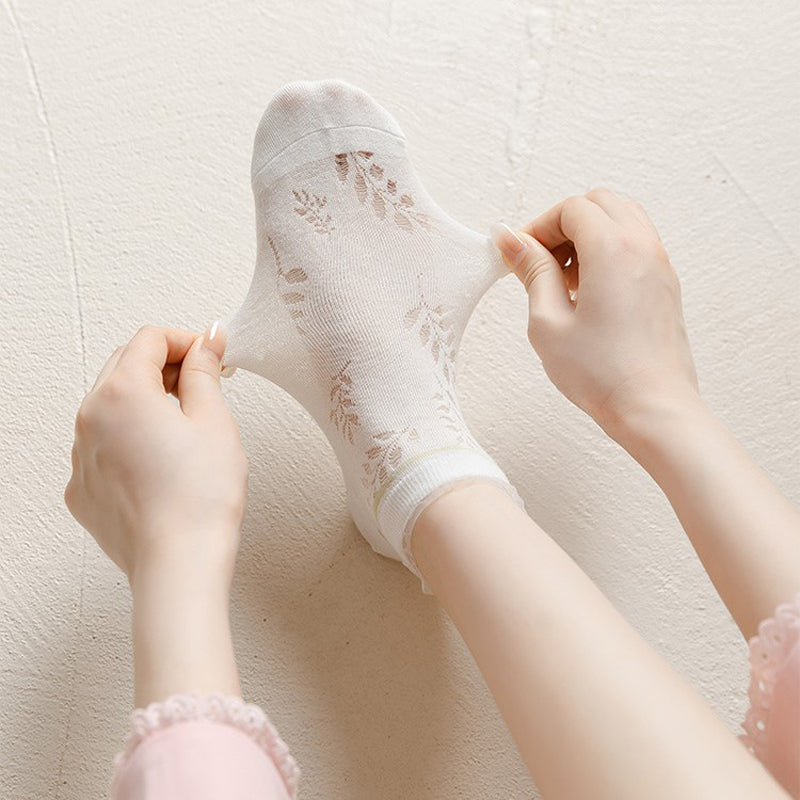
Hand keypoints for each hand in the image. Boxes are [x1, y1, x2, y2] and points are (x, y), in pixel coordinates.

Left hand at [65, 324, 247, 587]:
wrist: (179, 563)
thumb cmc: (200, 497)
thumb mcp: (214, 419)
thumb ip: (203, 371)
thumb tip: (205, 342)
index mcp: (121, 392)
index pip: (150, 339)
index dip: (187, 340)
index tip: (212, 355)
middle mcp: (89, 418)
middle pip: (124, 366)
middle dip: (165, 366)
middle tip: (204, 384)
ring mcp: (80, 456)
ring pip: (111, 406)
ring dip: (145, 400)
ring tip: (186, 426)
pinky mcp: (83, 489)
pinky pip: (103, 445)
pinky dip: (130, 439)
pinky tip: (163, 461)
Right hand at [491, 188, 699, 438]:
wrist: (653, 408)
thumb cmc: (601, 373)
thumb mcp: (548, 320)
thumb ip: (532, 271)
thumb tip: (511, 240)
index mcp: (612, 248)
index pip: (572, 208)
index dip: (539, 227)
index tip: (521, 256)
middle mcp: (643, 247)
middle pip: (600, 204)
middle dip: (564, 225)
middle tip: (541, 264)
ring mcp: (660, 265)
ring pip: (622, 220)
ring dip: (588, 237)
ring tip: (565, 282)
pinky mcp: (666, 286)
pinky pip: (636, 246)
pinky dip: (610, 252)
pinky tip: (589, 295)